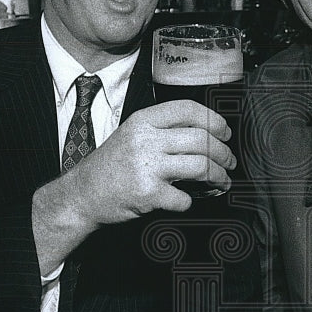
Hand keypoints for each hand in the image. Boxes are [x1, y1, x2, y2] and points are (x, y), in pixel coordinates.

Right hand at [34, 99, 236, 271]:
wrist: (82, 194)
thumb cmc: (111, 166)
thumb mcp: (132, 135)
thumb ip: (163, 130)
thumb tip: (207, 134)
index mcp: (143, 120)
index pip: (188, 109)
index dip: (214, 120)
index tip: (225, 133)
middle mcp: (145, 139)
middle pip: (201, 139)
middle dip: (223, 153)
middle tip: (229, 162)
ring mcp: (147, 166)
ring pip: (201, 166)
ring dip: (218, 176)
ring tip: (221, 181)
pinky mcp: (148, 193)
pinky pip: (184, 198)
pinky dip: (189, 202)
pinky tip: (185, 200)